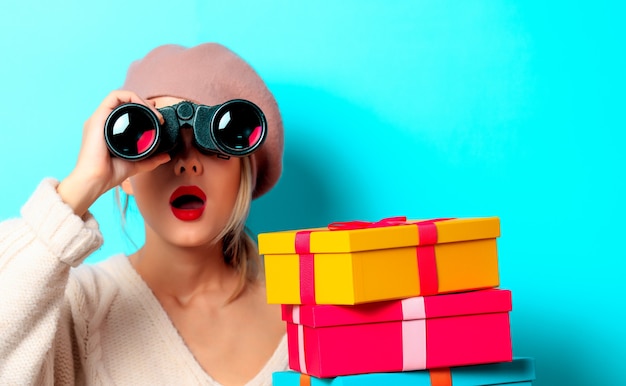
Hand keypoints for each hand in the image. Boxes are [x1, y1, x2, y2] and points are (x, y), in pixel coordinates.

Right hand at [57, 91, 170, 216]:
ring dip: (139, 99)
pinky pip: (113, 97)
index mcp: (109, 130)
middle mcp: (103, 122)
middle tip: (157, 114)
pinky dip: (130, 97)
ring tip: (152, 110)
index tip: (155, 114)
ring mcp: (99, 118)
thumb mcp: (136, 164)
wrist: (96, 180)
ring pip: (120, 96)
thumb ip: (151, 160)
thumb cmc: (109, 174)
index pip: (124, 110)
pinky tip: (142, 106)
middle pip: (123, 102)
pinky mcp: (98, 117)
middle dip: (143, 103)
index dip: (140, 107)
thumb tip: (166, 156)